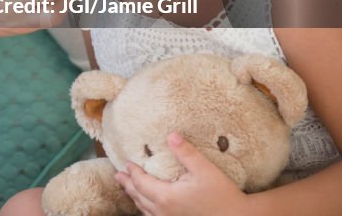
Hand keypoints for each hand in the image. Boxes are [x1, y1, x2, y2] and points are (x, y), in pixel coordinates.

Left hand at [114, 133, 250, 215]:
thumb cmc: (223, 195)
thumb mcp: (205, 170)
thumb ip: (186, 152)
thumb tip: (171, 134)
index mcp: (166, 197)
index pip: (141, 182)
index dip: (132, 172)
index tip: (127, 163)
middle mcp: (163, 211)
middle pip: (138, 196)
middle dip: (127, 185)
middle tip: (118, 176)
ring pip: (145, 210)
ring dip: (134, 197)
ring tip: (128, 188)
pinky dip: (145, 209)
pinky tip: (147, 206)